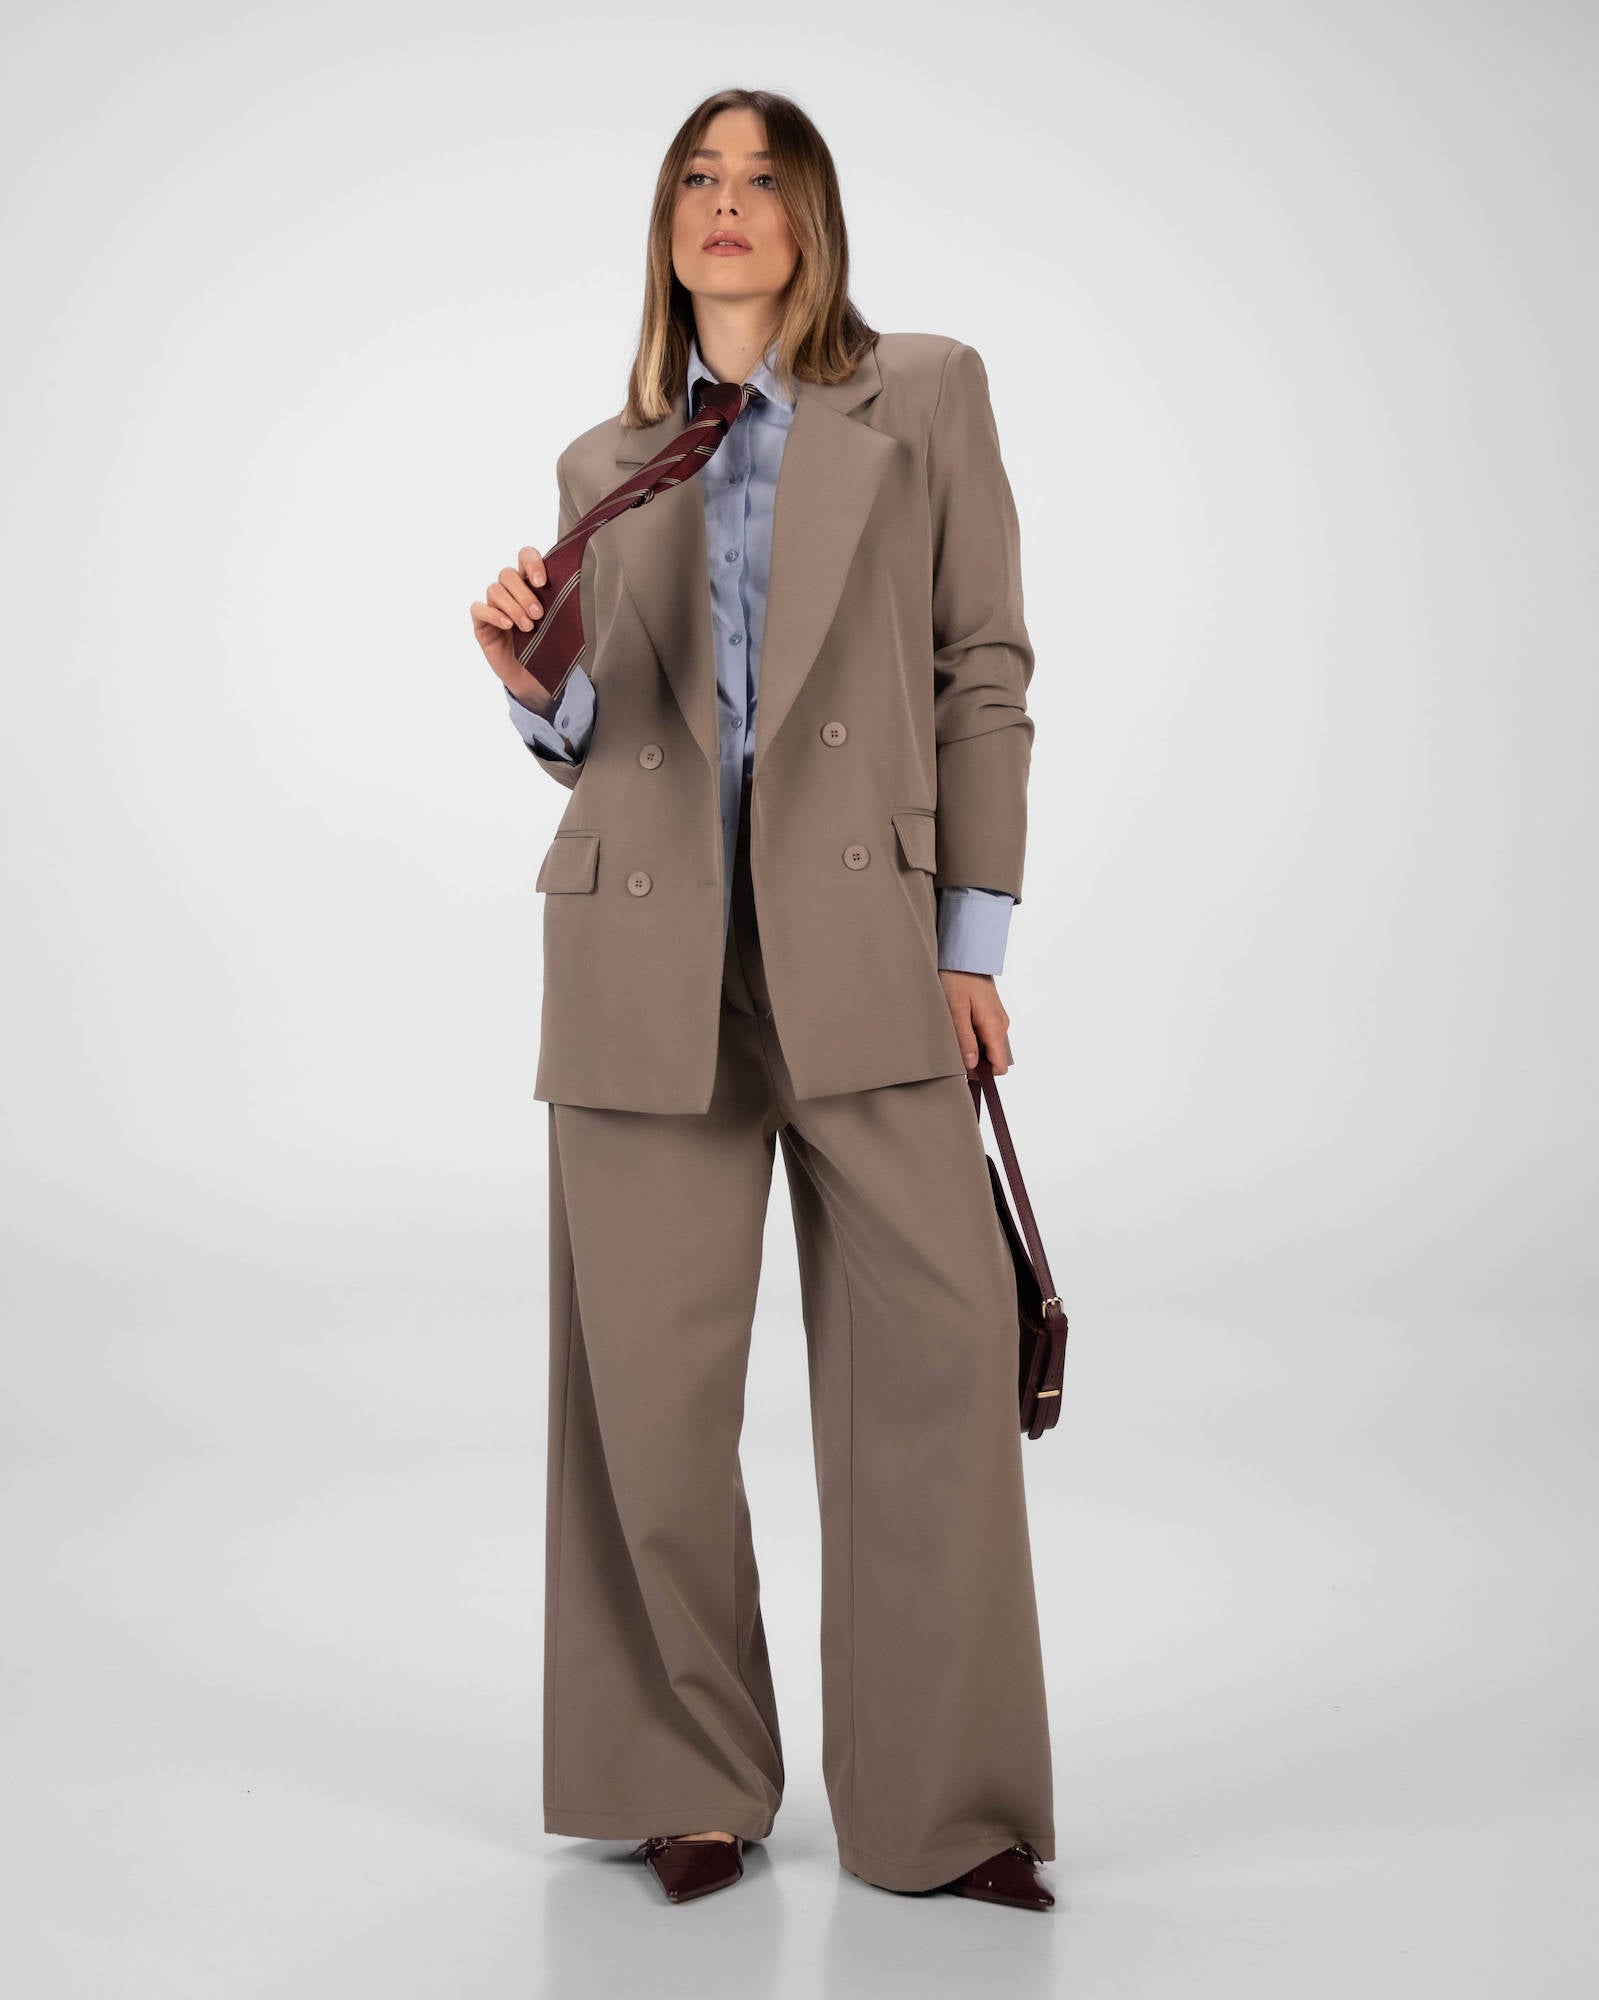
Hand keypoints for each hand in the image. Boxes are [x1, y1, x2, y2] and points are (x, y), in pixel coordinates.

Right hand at [471, 546, 556, 710]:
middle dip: (524, 593)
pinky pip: (479, 609)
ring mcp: (494, 606)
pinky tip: (507, 625)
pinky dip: (493, 614)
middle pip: (507, 574)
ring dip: (513, 606)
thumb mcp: (558, 623)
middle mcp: (509, 591)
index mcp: (530, 584)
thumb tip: (573, 590)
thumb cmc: (546, 647)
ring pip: (495, 590)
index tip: (541, 582)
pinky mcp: (481, 623)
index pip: (524, 557)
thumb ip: (559, 603)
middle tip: (538, 614)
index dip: (531, 563)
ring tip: (527, 627)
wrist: (534, 677)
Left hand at [939, 970, 1012, 1073]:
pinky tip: (958, 1026)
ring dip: (972, 1048)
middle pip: (993, 1058)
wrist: (964, 954)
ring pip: (988, 1047)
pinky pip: (985, 1035)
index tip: (963, 1071)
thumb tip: (971, 1065)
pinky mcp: (991, 1013)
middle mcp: (1001, 1025)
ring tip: (952, 1035)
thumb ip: (965, 1039)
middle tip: (951, 1051)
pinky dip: (973, 1037)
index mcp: (995, 1027)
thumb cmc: (958, 978)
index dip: (983, 1074)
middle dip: (975, 1062)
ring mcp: (998, 1019)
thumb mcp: (956, 1010)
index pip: (999, 1066)